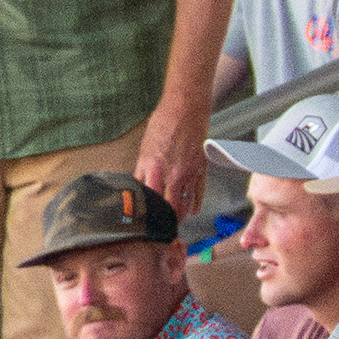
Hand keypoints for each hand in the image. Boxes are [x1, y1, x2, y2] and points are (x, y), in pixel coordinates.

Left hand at [134, 91, 209, 217]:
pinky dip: (196, 203)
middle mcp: (173, 174)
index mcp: (154, 168)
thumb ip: (142, 169)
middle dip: (166, 220)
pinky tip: (193, 210)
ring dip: (181, 215)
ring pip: (186, 203)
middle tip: (161, 228)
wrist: (186, 110)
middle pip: (170, 206)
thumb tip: (137, 186)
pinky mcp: (202, 169)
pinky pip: (199, 192)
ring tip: (175, 222)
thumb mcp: (145, 148)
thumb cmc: (163, 124)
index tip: (145, 222)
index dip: (147, 213)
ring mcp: (189, 173)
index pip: (150, 199)